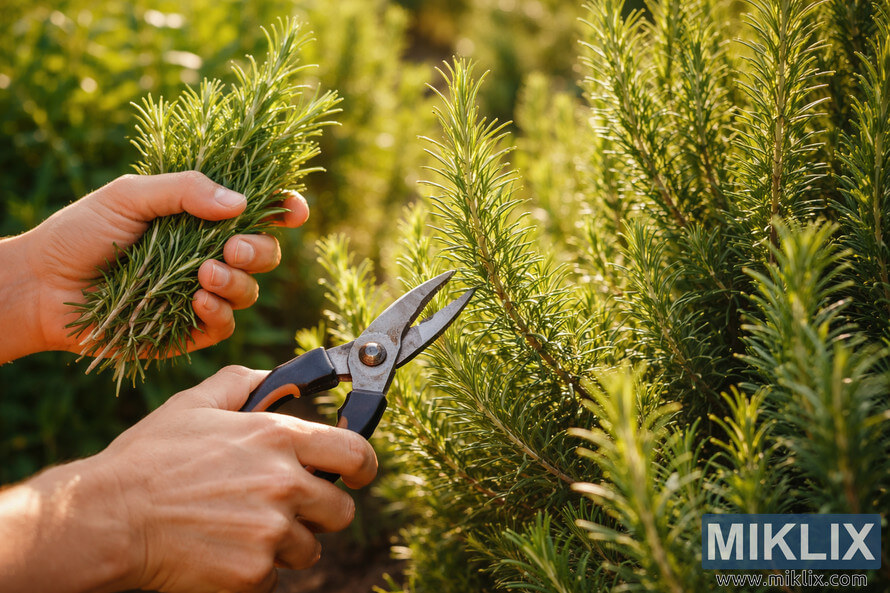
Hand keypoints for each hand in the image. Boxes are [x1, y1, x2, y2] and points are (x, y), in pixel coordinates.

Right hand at [0, 366, 377, 592]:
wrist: (109, 517)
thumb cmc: (150, 457)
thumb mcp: (196, 403)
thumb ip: (244, 383)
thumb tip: (277, 377)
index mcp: (278, 438)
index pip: (357, 454)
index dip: (362, 466)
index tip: (356, 473)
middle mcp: (285, 484)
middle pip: (341, 510)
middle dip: (318, 511)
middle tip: (283, 506)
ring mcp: (271, 532)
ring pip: (309, 548)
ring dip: (284, 543)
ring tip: (239, 528)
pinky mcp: (253, 574)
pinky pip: (274, 577)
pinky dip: (253, 571)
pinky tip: (220, 549)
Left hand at [5, 171, 308, 359]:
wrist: (42, 288)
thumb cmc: (81, 233)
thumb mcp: (130, 196)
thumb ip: (184, 191)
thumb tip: (240, 204)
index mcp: (201, 217)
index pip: (258, 212)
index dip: (284, 210)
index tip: (294, 210)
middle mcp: (209, 254)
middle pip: (266, 253)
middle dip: (261, 249)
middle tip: (232, 246)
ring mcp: (202, 293)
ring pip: (251, 290)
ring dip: (238, 280)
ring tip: (204, 273)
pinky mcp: (189, 330)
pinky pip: (226, 324)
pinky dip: (220, 311)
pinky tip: (196, 300)